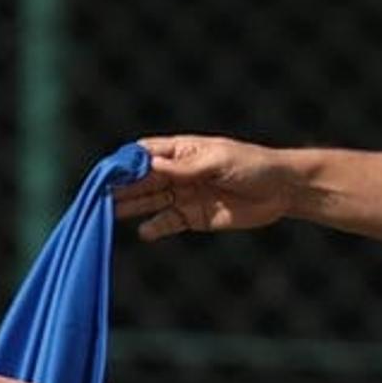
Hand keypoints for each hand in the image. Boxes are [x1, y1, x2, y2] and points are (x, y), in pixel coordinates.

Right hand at [113, 135, 294, 238]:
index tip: (107, 173)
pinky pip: (169, 222)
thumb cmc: (253, 165)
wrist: (282, 190)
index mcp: (182, 151)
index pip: (145, 154)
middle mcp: (179, 172)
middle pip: (142, 179)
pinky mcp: (195, 217)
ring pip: (151, 201)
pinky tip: (144, 231)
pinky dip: (157, 227)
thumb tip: (151, 166)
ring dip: (131, 207)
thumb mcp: (219, 161)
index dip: (125, 163)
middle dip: (122, 187)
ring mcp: (185, 195)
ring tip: (109, 214)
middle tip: (99, 197)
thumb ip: (186, 167)